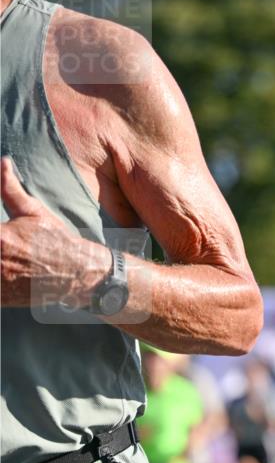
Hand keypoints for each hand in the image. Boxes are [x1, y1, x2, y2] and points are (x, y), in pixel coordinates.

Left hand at [0, 157, 109, 307]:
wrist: (79, 275)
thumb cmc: (58, 242)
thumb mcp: (35, 212)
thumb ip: (10, 188)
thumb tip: (3, 162)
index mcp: (0, 239)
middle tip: (1, 243)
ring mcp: (1, 284)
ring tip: (3, 254)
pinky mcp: (3, 299)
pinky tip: (5, 269)